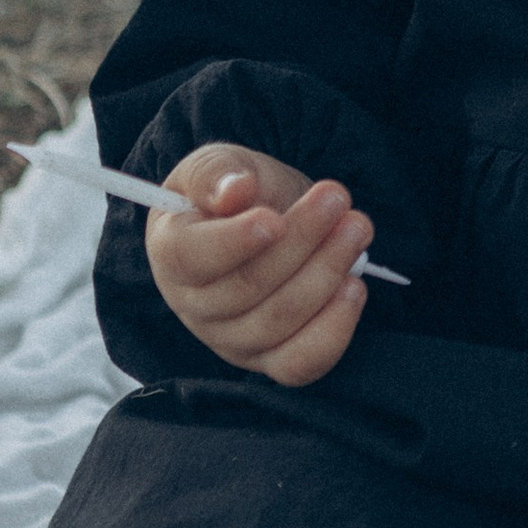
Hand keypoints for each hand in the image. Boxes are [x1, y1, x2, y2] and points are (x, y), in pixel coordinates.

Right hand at [144, 143, 376, 385]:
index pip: (191, 257)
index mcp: (171, 252)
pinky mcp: (269, 359)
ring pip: (278, 322)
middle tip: (337, 198)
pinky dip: (333, 329)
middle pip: (245, 287)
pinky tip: (354, 286)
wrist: (265, 219)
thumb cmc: (235, 192)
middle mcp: (194, 306)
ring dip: (325, 273)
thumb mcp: (219, 164)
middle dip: (301, 241)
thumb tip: (233, 191)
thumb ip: (217, 173)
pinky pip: (299, 364)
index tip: (273, 219)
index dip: (233, 242)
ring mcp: (231, 339)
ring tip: (356, 228)